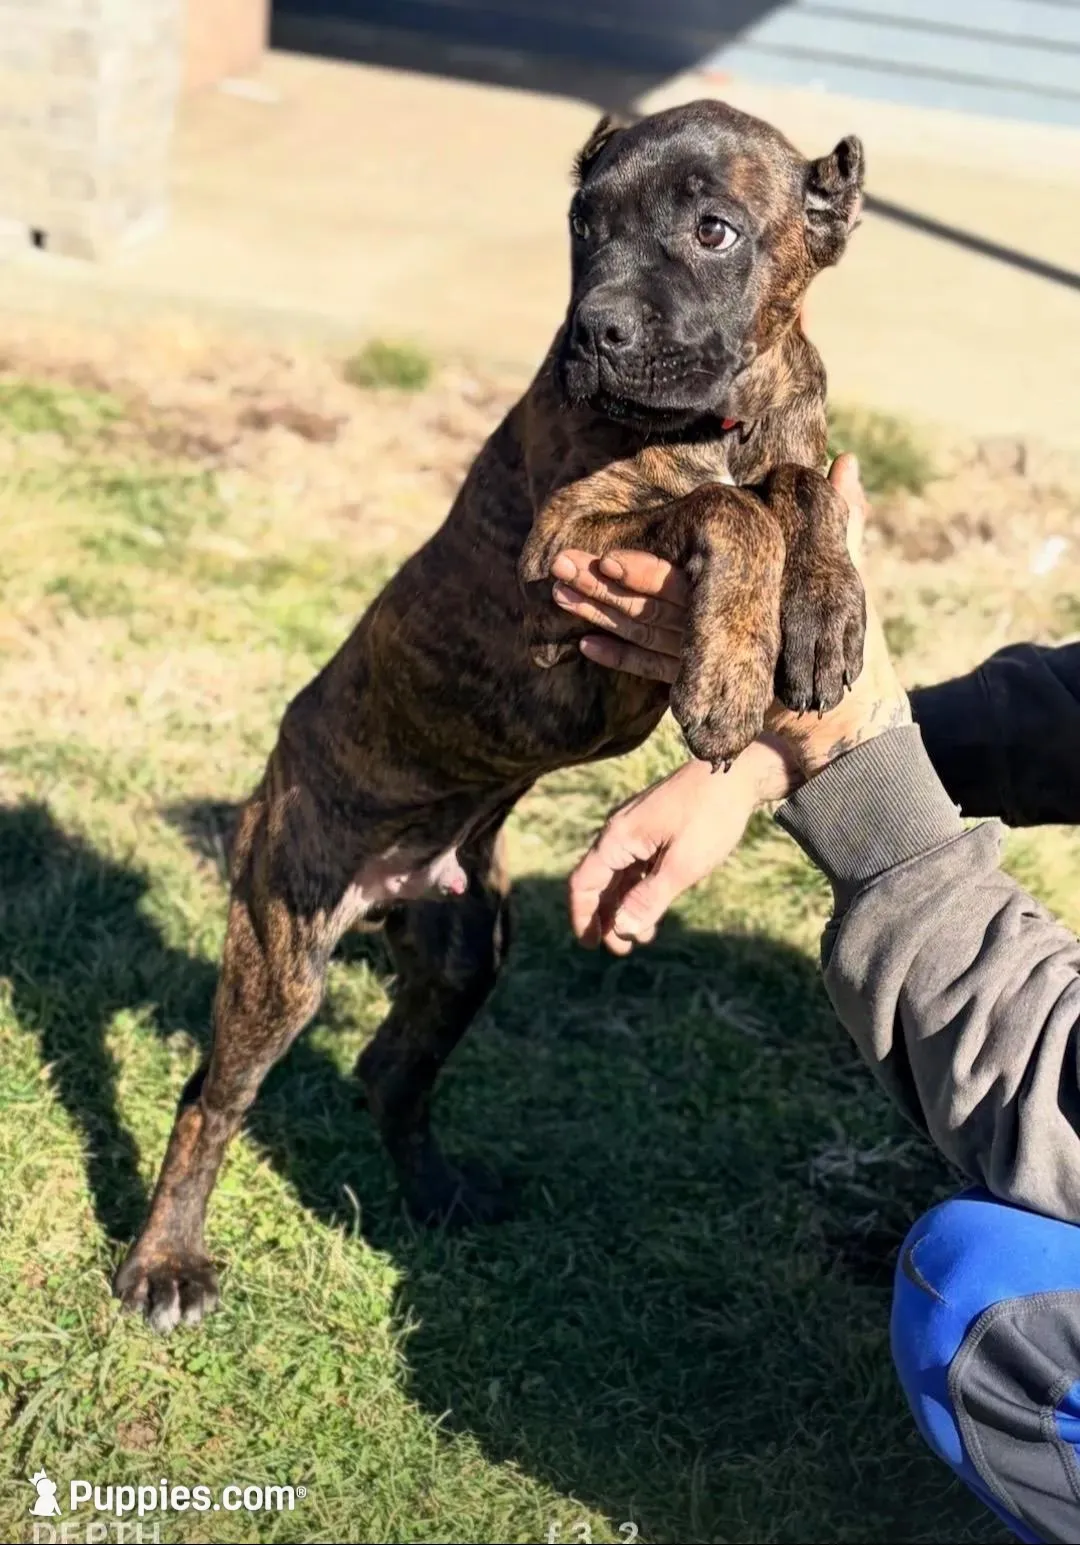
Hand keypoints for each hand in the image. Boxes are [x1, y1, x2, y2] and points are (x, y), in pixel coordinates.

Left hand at [553, 454, 908, 780]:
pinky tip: (584, 644)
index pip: (691, 589)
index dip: (648, 576)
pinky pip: (653, 672)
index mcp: (752, 606)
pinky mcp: (698, 688)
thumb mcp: (842, 575)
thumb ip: (841, 519)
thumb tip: (845, 458)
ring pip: (644, 639)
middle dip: (602, 592)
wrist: (834, 714)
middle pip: (653, 613)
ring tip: (557, 593)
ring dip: (598, 617)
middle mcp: (722, 640)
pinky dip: (619, 659)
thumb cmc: (836, 633)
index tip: (608, 559)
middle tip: (559, 566)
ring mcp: (706, 667)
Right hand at [568, 738, 795, 953]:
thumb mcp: (684, 865)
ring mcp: (636, 828)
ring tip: (643, 935)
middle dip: (607, 917)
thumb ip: (651, 899)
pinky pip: (636, 863)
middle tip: (623, 949)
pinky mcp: (653, 827)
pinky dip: (640, 888)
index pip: (584, 884)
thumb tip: (622, 929)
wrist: (736, 769)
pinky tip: (655, 906)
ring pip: (619, 875)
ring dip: (625, 905)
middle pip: (599, 882)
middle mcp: (619, 831)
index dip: (583, 916)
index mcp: (618, 838)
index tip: (590, 945)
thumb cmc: (712, 815)